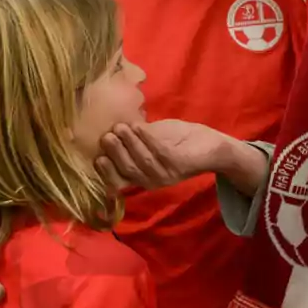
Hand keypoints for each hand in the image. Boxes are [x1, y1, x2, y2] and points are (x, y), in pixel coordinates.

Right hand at [96, 119, 226, 189]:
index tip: (97, 156)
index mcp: (143, 177)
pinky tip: (140, 126)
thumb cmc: (178, 141)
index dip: (106, 171)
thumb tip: (111, 126)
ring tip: (122, 126)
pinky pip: (159, 151)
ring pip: (142, 160)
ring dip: (130, 142)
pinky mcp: (178, 165)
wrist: (210, 145)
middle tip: (108, 134)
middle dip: (116, 152)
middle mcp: (152, 181)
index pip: (119, 180)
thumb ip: (134, 138)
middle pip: (128, 169)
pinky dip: (147, 138)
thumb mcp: (152, 140)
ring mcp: (166, 174)